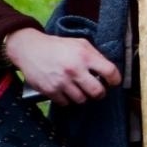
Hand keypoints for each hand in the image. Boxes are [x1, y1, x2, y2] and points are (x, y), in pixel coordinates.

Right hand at [3, 29, 121, 104]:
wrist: (30, 49)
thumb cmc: (58, 46)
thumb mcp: (80, 44)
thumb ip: (95, 56)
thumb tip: (108, 70)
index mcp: (85, 56)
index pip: (110, 72)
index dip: (116, 80)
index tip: (114, 82)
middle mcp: (74, 70)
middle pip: (97, 92)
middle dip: (100, 93)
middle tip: (98, 90)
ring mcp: (61, 82)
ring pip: (82, 100)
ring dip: (83, 97)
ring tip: (80, 90)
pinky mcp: (49, 90)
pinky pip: (66, 103)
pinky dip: (68, 100)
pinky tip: (67, 92)